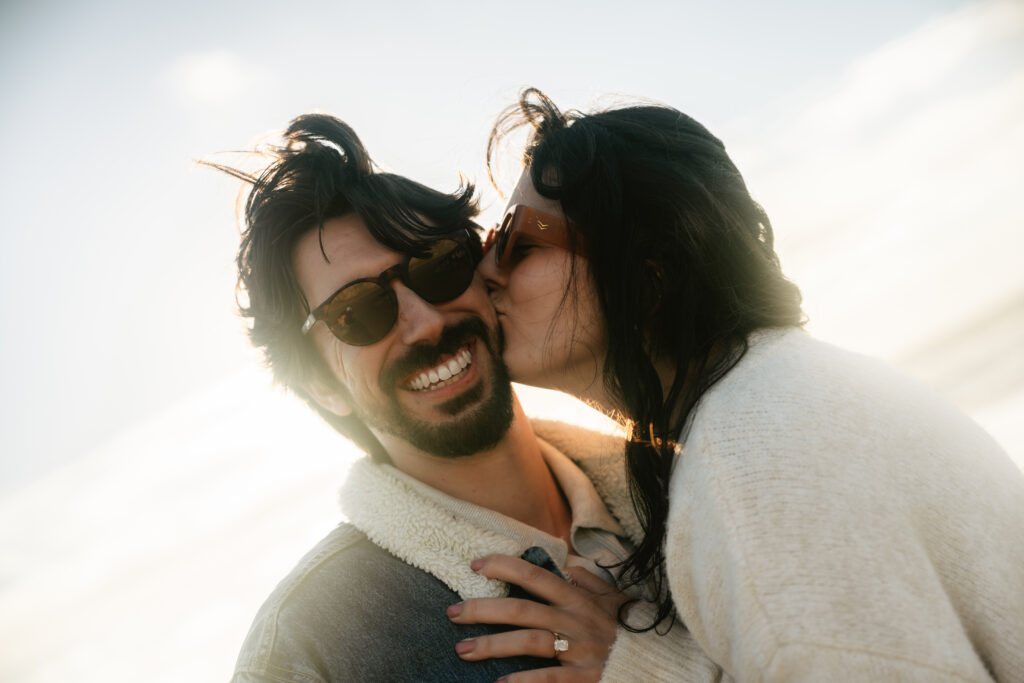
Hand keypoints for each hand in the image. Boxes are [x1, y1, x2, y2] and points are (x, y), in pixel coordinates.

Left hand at [446, 554, 628, 681]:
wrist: (659, 662)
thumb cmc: (631, 629)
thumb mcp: (614, 598)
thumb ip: (589, 581)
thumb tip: (568, 566)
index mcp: (578, 598)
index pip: (533, 575)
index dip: (503, 567)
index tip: (475, 565)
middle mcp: (575, 620)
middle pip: (520, 609)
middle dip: (482, 610)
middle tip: (452, 613)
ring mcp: (579, 650)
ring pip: (528, 642)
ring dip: (491, 646)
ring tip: (462, 650)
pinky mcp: (584, 678)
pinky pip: (547, 680)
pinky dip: (522, 682)